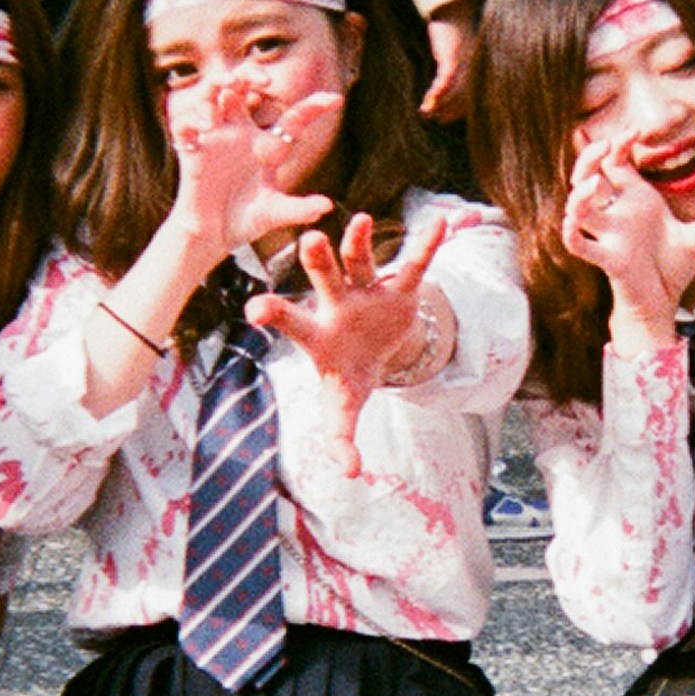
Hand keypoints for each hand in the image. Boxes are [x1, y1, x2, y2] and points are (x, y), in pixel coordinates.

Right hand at [166, 77, 340, 254]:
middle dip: (250, 73)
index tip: (336, 100)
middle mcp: (241, 134)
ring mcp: (215, 138)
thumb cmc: (243, 221)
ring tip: (229, 91)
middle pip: (243, 86)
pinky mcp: (191, 150)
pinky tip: (205, 127)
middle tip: (263, 82)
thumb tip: (327, 206)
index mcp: (266, 146)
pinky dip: (193, 119)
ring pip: (212, 94)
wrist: (211, 237)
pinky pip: (185, 124)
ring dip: (218, 85)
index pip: (293, 118)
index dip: (314, 106)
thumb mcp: (273, 213)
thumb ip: (298, 209)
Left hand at [245, 214, 446, 478]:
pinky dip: (426, 246)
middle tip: (311, 240)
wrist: (376, 350)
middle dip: (319, 261)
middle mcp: (337, 304)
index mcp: (317, 332)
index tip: (254, 308)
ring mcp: (367, 293)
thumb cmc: (350, 375)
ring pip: (360, 262)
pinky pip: (413, 266)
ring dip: (360, 243)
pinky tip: (440, 223)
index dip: (274, 313)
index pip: (291, 320)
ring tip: (361, 222)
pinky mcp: (398, 290)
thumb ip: (341, 436)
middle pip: (324, 279)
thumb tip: (350, 473)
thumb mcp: (344, 406)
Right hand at [420, 0, 481, 121]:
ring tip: (428, 114)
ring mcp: (465, 64)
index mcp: (479, 67)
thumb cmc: (455, 28)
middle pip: (466, 96)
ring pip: (455, 92)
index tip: (447, 117)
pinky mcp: (452, 58)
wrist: (454, 8)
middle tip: (439, 119)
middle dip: (451, 110)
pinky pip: (445, 82)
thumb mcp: (457, 50)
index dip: (461, 109)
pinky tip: (428, 102)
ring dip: (440, 105)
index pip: (473, 94)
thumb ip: (455, 66)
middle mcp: (475, 68)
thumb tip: (445, 82)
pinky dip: (436, 94)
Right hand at [561, 136, 694, 345]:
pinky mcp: (607, 259)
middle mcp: (617, 215)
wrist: (664, 303)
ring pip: (578, 209)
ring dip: (580, 195)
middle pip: (588, 177)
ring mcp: (609, 236)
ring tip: (594, 184)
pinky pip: (579, 245)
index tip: (636, 132)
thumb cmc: (670, 269)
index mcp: (635, 201)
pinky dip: (571, 234)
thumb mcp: (694, 242)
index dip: (619, 145)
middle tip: (606, 145)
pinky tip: (571, 223)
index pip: (615, 163)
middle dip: (590, 158)